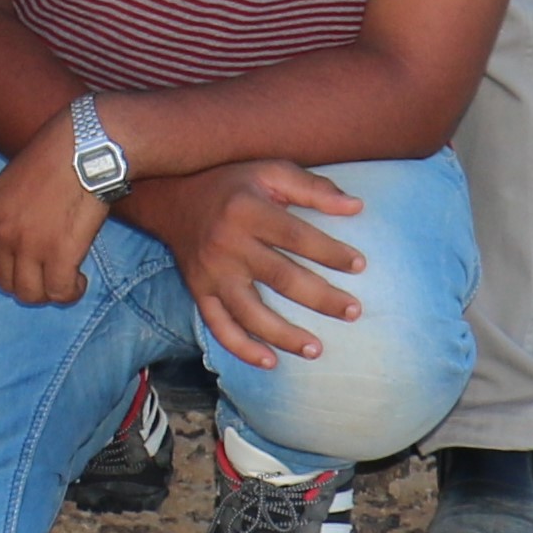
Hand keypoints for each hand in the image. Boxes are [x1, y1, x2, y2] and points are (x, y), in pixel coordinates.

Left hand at [0, 120, 116, 306]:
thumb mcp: (15, 184)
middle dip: (30, 284)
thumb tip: (27, 241)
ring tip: (67, 278)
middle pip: (6, 283)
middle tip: (52, 274)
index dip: (12, 265)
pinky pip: (58, 293)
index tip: (32, 261)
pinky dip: (70, 292)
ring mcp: (28, 246)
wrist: (83, 149)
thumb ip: (14, 214)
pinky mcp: (58, 255)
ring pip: (30, 295)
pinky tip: (80, 278)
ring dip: (49, 292)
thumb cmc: (57, 159)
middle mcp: (2, 232)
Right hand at [121, 160, 367, 370]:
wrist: (171, 198)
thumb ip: (312, 187)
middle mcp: (228, 243)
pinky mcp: (199, 291)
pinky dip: (243, 348)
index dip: (330, 252)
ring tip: (317, 349)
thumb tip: (357, 207)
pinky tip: (270, 362)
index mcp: (247, 210)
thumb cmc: (232, 185)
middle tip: (354, 311)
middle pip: (280, 277)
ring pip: (250, 312)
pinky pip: (219, 326)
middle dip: (321, 298)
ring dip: (284, 335)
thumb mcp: (269, 171)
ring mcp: (211, 272)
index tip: (360, 265)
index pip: (296, 236)